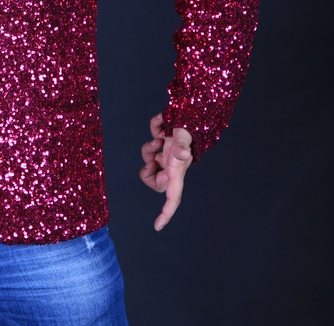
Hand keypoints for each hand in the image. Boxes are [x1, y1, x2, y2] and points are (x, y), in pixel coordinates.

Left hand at [139, 112, 192, 230]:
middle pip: (154, 182)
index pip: (172, 198)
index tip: (157, 226)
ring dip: (148, 151)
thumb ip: (180, 146)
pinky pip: (150, 144)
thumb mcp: (183, 137)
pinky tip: (161, 126)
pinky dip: (153, 133)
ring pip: (149, 163)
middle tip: (150, 162)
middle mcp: (171, 165)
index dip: (166, 213)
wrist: (189, 109)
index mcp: (176, 171)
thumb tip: (181, 153)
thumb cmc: (187, 126)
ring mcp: (165, 155)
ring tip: (157, 140)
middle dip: (147, 173)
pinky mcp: (161, 143)